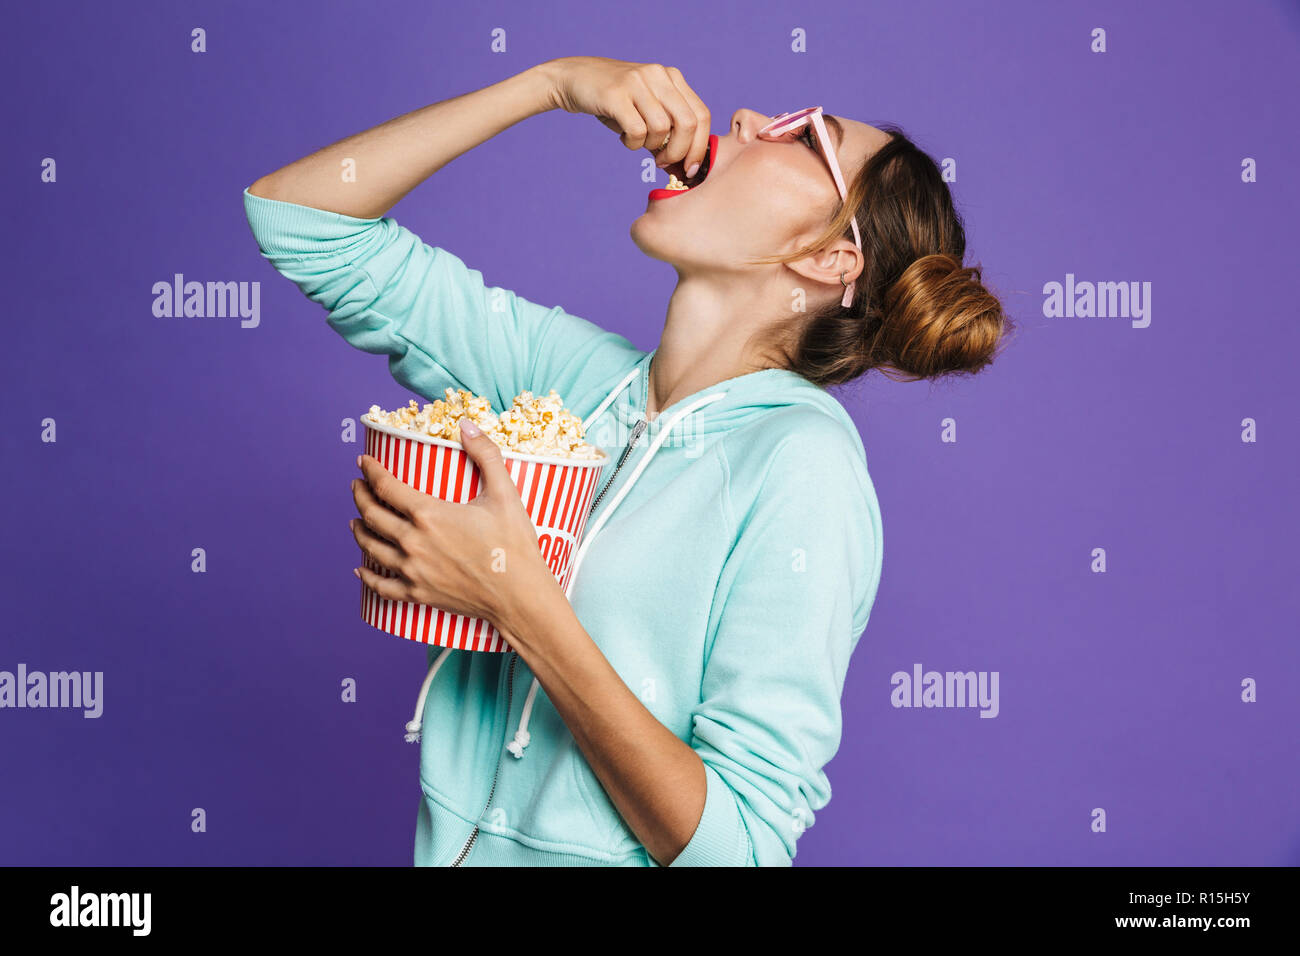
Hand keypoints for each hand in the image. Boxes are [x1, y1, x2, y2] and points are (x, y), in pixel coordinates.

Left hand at [349, 417, 556, 638]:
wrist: (520, 596)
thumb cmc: (514, 545)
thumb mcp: (505, 493)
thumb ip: (485, 454)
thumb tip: (467, 425)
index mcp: (430, 515)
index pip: (387, 487)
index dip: (371, 471)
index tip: (363, 462)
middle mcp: (413, 542)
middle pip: (373, 516)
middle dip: (360, 497)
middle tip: (357, 486)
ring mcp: (413, 571)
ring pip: (371, 548)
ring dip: (359, 531)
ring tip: (356, 521)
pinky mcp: (419, 594)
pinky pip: (382, 585)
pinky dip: (367, 576)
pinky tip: (360, 569)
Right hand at [544, 55, 710, 176]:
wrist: (574, 79)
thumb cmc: (615, 104)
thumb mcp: (646, 112)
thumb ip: (668, 134)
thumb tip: (686, 169)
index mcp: (672, 78)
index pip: (702, 115)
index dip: (700, 147)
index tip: (690, 168)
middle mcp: (659, 75)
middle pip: (688, 123)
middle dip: (679, 152)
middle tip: (662, 163)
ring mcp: (638, 82)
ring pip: (661, 129)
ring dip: (650, 146)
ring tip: (636, 142)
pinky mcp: (616, 93)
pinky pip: (637, 131)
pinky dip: (632, 143)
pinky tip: (624, 137)